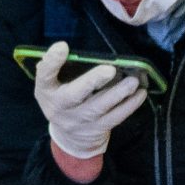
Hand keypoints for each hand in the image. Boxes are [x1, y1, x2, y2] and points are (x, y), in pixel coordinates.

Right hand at [33, 41, 146, 159]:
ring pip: (99, 107)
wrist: (70, 138)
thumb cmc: (62, 100)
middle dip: (92, 81)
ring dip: (118, 93)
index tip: (63, 46)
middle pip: (74, 95)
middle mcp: (60, 108)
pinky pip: (115, 118)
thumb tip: (65, 48)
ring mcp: (79, 121)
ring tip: (133, 81)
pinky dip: (129, 106)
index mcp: (46, 91)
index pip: (44, 76)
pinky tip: (140, 94)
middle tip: (110, 69)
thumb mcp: (51, 86)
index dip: (51, 62)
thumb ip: (55, 69)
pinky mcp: (97, 129)